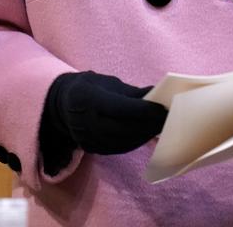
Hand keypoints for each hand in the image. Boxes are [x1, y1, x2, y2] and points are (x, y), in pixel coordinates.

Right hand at [41, 71, 167, 162]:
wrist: (63, 105)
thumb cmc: (91, 88)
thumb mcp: (108, 83)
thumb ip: (132, 92)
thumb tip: (159, 94)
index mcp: (87, 98)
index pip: (120, 108)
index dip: (143, 110)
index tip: (163, 108)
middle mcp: (84, 121)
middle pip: (122, 127)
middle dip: (148, 125)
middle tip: (169, 119)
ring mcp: (86, 138)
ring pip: (122, 141)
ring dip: (144, 135)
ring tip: (161, 126)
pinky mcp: (91, 148)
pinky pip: (117, 148)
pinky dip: (135, 142)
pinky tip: (147, 134)